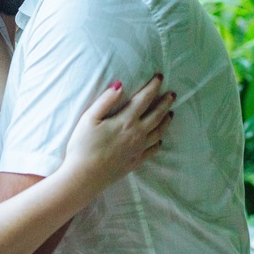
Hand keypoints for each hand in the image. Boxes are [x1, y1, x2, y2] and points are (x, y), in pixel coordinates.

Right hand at [64, 75, 174, 192]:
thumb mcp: (89, 118)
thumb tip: (120, 85)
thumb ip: (106, 100)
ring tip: (170, 114)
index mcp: (126, 120)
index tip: (160, 77)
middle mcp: (137, 134)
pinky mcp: (135, 161)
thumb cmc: (82, 146)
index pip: (144, 99)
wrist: (84, 176)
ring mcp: (138, 149)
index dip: (153, 87)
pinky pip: (153, 150)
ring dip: (165, 121)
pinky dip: (158, 142)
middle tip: (172, 94)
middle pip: (156, 115)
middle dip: (165, 102)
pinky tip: (159, 140)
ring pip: (158, 132)